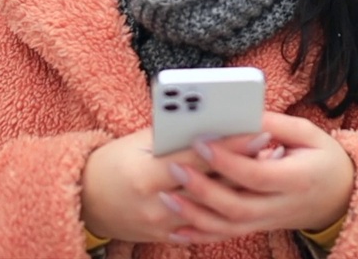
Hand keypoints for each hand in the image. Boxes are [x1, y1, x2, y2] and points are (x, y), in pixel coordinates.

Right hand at [79, 127, 271, 243]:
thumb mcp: (138, 141)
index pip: (199, 157)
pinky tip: (243, 195)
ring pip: (212, 208)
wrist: (84, 200)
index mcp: (146, 172)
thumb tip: (213, 121)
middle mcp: (155, 202)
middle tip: (273, 151)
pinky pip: (202, 226)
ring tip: (264, 170)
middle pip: (211, 184)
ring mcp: (161, 224)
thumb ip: (174, 136)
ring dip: (240, 188)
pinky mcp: (164, 236)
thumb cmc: (113, 161)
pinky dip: (223, 209)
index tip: (259, 133)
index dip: (232, 146)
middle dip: (245, 167)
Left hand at [160, 111, 354, 243]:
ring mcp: (269, 221)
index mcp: (297, 179)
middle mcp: (281, 206)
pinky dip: (200, 234)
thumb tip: (241, 113)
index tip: (201, 141)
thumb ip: (276, 124)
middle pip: (237, 206)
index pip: (256, 174)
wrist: (341, 197)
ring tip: (168, 197)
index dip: (227, 160)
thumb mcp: (309, 134)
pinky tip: (176, 229)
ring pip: (228, 226)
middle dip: (203, 189)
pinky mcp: (258, 227)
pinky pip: (227, 235)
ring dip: (195, 215)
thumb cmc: (324, 159)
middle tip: (175, 168)